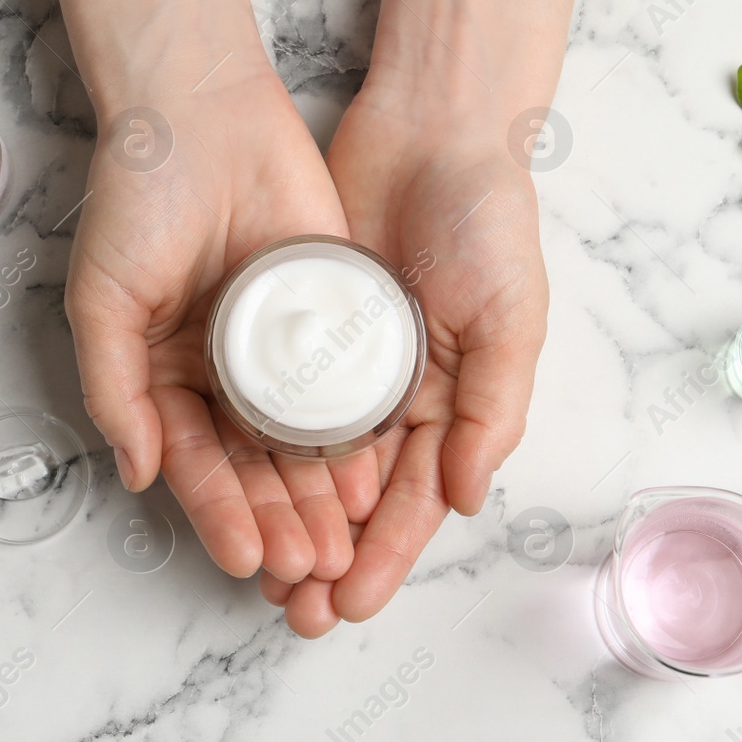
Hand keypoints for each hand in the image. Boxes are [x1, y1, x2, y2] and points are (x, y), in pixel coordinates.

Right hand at [68, 69, 377, 585]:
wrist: (202, 112)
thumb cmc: (139, 200)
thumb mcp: (103, 299)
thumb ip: (114, 389)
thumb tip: (136, 475)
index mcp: (166, 374)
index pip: (195, 462)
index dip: (219, 512)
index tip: (245, 557)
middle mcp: (224, 372)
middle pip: (254, 466)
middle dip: (279, 521)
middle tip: (306, 570)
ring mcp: (280, 347)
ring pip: (303, 441)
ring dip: (319, 497)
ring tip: (342, 545)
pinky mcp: (329, 315)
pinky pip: (345, 386)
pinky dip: (357, 435)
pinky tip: (371, 475)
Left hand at [260, 85, 548, 634]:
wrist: (433, 130)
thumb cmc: (489, 221)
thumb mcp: (511, 317)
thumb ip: (492, 410)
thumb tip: (467, 500)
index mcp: (452, 403)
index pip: (415, 499)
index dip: (385, 555)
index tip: (349, 604)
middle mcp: (396, 396)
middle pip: (357, 498)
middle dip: (330, 557)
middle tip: (292, 610)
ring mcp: (343, 365)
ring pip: (309, 462)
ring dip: (287, 517)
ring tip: (256, 570)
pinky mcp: (298, 327)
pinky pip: (271, 397)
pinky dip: (255, 445)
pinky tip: (230, 483)